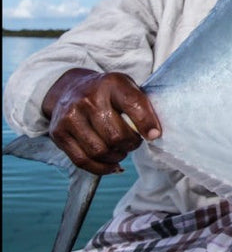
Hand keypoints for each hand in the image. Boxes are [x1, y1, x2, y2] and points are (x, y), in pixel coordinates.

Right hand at [41, 68, 160, 174]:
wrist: (70, 88)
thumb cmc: (107, 92)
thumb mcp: (126, 87)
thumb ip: (141, 106)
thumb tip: (153, 135)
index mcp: (111, 83)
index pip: (134, 105)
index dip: (147, 124)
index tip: (154, 136)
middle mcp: (88, 99)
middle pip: (116, 135)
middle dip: (131, 144)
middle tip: (134, 142)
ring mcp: (70, 116)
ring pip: (99, 150)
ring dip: (116, 156)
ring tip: (122, 150)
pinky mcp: (58, 133)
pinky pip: (82, 160)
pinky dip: (101, 167)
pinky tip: (111, 164)